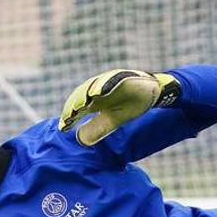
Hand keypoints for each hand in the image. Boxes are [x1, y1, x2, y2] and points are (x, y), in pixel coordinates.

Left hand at [58, 69, 181, 145]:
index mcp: (95, 99)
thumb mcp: (112, 120)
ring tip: (78, 106)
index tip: (63, 127)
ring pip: (93, 86)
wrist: (152, 93)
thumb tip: (80, 140)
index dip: (70, 116)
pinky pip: (112, 80)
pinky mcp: (122, 76)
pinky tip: (96, 92)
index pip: (78, 107)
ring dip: (85, 95)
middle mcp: (99, 89)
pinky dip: (104, 85)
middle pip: (82, 95)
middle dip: (74, 106)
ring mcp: (109, 81)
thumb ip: (97, 128)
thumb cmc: (130, 105)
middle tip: (67, 118)